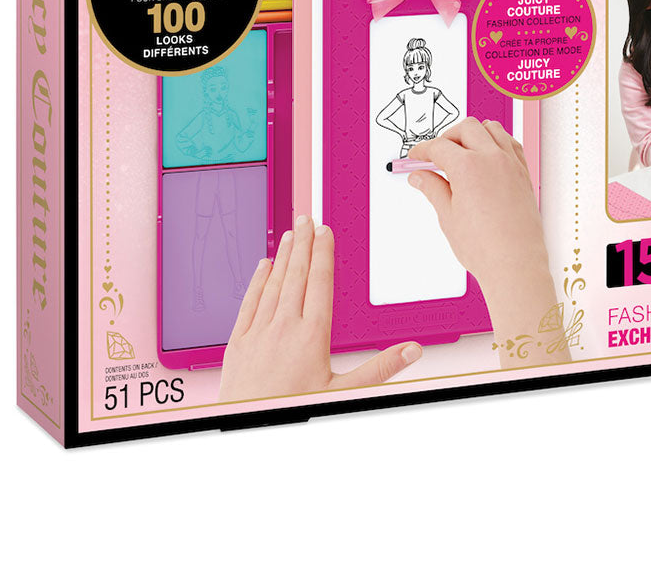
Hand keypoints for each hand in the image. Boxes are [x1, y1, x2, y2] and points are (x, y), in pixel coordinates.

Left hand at [219, 218, 421, 401]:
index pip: (320, 282)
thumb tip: (411, 351)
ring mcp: (259, 332)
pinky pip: (249, 302)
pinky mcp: (239, 342)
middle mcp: (285, 327)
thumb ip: (380, 368)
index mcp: (313, 335)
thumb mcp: (345, 392)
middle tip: (307, 219)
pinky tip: (262, 266)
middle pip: (296, 275)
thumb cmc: (295, 411)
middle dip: (303, 244)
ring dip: (283, 256)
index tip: (325, 233)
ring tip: (290, 234)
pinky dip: (257, 281)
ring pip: (273, 284)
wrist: (252, 430)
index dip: (323, 253)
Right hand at [407, 118, 568, 366]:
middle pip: (466, 129)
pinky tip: (488, 155)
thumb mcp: (447, 216)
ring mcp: (511, 164)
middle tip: (436, 154)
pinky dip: (496, 141)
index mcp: (468, 167)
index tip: (417, 157)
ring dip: (474, 133)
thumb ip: (432, 189)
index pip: (439, 146)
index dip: (423, 150)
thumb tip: (420, 177)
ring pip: (492, 128)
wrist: (515, 265)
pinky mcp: (523, 174)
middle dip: (447, 137)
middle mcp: (492, 159)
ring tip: (461, 151)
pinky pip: (510, 144)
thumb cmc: (485, 247)